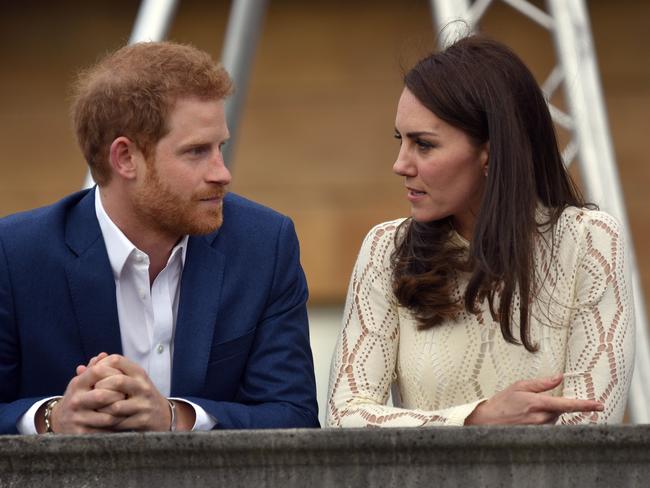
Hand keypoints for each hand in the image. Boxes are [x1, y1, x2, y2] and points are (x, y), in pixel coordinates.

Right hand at [40, 358, 125, 433]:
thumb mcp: (83, 381)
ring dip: (121, 413)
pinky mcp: (82, 434)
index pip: (98, 372)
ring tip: (128, 409)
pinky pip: (106, 431)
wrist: (59, 421)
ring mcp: (78, 418)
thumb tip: (104, 355)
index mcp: (78, 384)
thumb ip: (94, 368)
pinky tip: (123, 423)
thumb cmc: (79, 396)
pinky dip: (117, 427)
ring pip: (107, 416)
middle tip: (129, 396)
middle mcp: (76, 401)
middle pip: (103, 395)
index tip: (125, 377)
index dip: (115, 373)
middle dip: (120, 395)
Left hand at [91, 354, 173, 431]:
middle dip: (100, 388)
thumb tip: (79, 369)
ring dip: (102, 409)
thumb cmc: (139, 395)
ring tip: (95, 410)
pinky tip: (101, 421)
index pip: (117, 360)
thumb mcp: (129, 380)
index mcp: (139, 373)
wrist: (162, 415)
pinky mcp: (142, 420)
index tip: (92, 375)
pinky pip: (119, 422)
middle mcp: (143, 386)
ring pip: (116, 405)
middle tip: (92, 394)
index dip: (100, 366)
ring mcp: (144, 404)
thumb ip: (107, 373)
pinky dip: (107, 423)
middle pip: (117, 381)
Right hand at [464, 374, 603, 424]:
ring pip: (554, 420)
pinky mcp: (536, 436)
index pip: (566, 404)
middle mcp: (540, 418)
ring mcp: (538, 429)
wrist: (486, 421)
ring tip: (526, 411)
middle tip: (534, 402)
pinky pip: (547, 428)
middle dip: (553, 405)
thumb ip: (541, 383)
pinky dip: (542, 421)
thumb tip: (558, 377)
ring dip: (547, 414)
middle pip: (560, 412)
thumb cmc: (501, 403)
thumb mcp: (519, 386)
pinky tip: (527, 419)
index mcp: (537, 403)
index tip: (598, 404)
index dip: (584, 404)